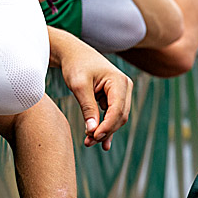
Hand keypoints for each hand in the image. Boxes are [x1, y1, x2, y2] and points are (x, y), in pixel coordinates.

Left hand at [55, 34, 132, 149]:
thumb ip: (87, 108)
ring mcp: (122, 92)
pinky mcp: (115, 97)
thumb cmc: (76, 66)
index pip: (117, 110)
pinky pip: (112, 115)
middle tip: (88, 142)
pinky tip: (102, 142)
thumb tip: (93, 132)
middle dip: (105, 131)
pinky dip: (106, 127)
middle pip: (119, 116)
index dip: (107, 126)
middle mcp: (125, 86)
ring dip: (104, 131)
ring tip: (89, 142)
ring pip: (117, 118)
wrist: (73, 54)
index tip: (93, 137)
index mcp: (119, 81)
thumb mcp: (79, 86)